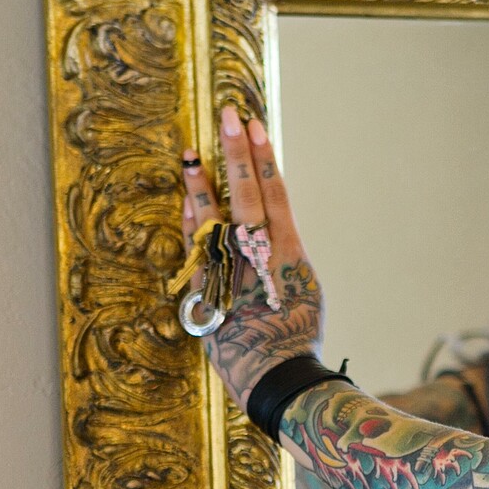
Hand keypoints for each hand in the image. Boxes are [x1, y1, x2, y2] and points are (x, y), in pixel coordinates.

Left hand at [178, 104, 323, 409]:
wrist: (276, 374)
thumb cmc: (297, 335)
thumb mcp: (302, 289)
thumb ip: (285, 256)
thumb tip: (274, 229)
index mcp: (288, 254)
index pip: (275, 194)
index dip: (265, 158)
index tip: (257, 125)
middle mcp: (258, 256)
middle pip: (246, 194)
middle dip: (237, 152)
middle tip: (228, 114)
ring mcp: (230, 270)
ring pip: (215, 218)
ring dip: (203, 183)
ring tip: (190, 152)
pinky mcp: (209, 289)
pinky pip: (196, 248)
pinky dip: (191, 222)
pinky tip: (186, 197)